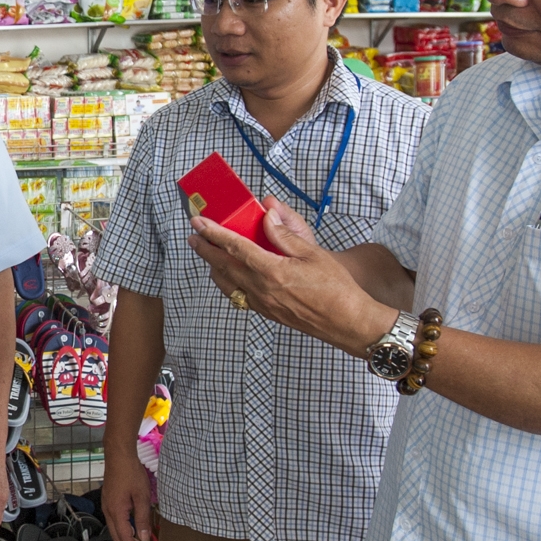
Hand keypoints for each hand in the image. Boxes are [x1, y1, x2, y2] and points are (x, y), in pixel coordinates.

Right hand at [101, 444, 154, 540]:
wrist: (118, 456)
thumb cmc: (131, 474)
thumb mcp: (142, 497)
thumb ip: (142, 519)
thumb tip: (143, 539)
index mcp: (116, 512)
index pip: (125, 537)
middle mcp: (108, 511)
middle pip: (116, 536)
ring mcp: (106, 505)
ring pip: (113, 529)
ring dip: (124, 538)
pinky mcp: (107, 500)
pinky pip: (113, 520)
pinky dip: (121, 529)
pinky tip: (130, 527)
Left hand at [188, 197, 393, 354]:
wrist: (347, 322)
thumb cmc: (336, 288)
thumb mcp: (313, 254)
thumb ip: (285, 236)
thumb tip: (267, 218)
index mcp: (271, 271)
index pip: (234, 248)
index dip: (213, 233)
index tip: (199, 222)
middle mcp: (261, 290)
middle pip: (222, 266)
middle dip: (205, 249)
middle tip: (193, 236)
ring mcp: (262, 304)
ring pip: (226, 284)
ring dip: (214, 267)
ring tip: (209, 253)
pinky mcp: (267, 313)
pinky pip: (238, 296)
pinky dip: (227, 283)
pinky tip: (230, 275)